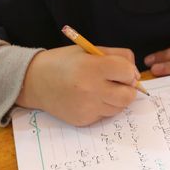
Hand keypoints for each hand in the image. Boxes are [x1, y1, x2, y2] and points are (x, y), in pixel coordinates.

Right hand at [16, 45, 139, 126]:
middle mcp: (91, 89)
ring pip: (119, 107)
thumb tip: (136, 74)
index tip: (122, 70)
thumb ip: (117, 56)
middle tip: (117, 82)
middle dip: (128, 88)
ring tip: (101, 89)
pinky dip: (103, 107)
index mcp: (93, 67)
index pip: (128, 73)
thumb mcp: (89, 50)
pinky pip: (105, 115)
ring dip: (116, 98)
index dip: (129, 70)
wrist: (33, 81)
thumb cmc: (64, 62)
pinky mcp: (83, 120)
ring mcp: (87, 108)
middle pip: (128, 95)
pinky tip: (89, 98)